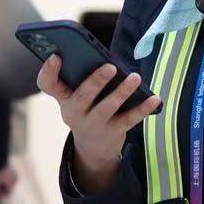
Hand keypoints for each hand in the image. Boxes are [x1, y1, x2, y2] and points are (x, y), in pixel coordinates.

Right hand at [37, 57, 160, 195]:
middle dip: (96, 81)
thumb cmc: (86, 108)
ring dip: (122, 92)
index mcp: (63, 98)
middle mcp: (74, 112)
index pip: (47, 84)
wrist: (92, 147)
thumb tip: (105, 57)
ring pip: (107, 108)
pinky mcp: (113, 132)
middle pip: (82, 96)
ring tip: (135, 77)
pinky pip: (129, 119)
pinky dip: (143, 109)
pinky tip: (155, 98)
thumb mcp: (77, 96)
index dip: (49, 71)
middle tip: (110, 67)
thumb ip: (83, 77)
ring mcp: (94, 124)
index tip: (55, 56)